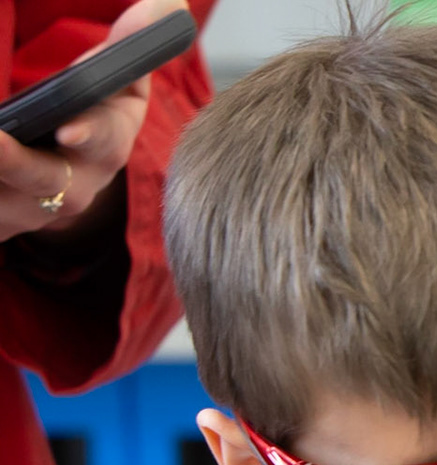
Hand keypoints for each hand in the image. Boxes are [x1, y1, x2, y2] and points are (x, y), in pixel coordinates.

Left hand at [0, 0, 185, 242]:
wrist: (71, 176)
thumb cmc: (94, 117)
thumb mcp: (117, 85)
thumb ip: (132, 46)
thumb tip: (170, 3)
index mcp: (108, 148)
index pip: (103, 141)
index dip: (87, 134)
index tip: (68, 127)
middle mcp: (76, 187)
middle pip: (41, 178)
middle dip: (14, 162)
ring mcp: (35, 210)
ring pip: (5, 204)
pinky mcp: (3, 221)